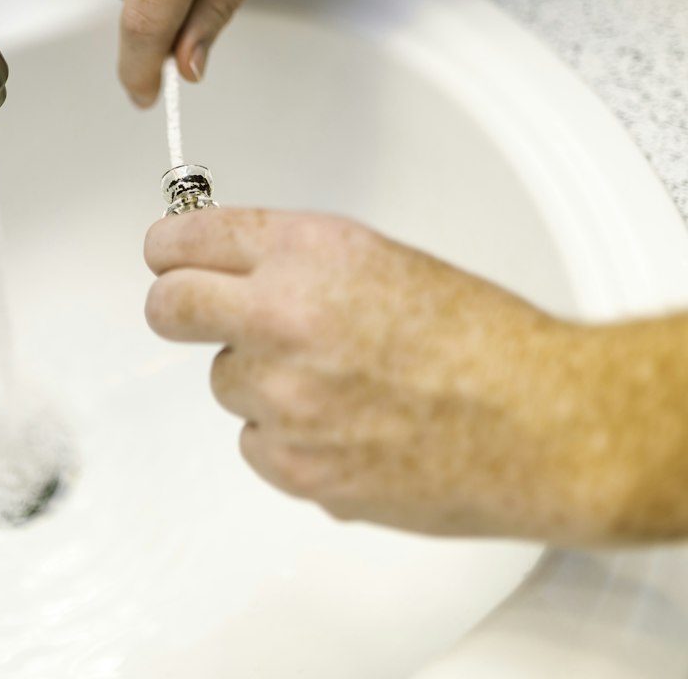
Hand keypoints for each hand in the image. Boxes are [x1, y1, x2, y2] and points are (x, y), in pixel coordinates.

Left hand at [144, 208, 687, 542]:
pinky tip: (342, 426)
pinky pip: (254, 441)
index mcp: (306, 251)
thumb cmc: (479, 338)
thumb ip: (295, 260)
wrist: (538, 422)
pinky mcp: (293, 466)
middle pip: (168, 307)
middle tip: (198, 312)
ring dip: (258, 379)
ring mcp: (282, 395)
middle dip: (177, 306)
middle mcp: (281, 316)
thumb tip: (235, 268)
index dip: (169, 248)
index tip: (167, 256)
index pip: (183, 239)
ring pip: (223, 381)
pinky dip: (284, 436)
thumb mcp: (378, 259)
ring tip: (332, 382)